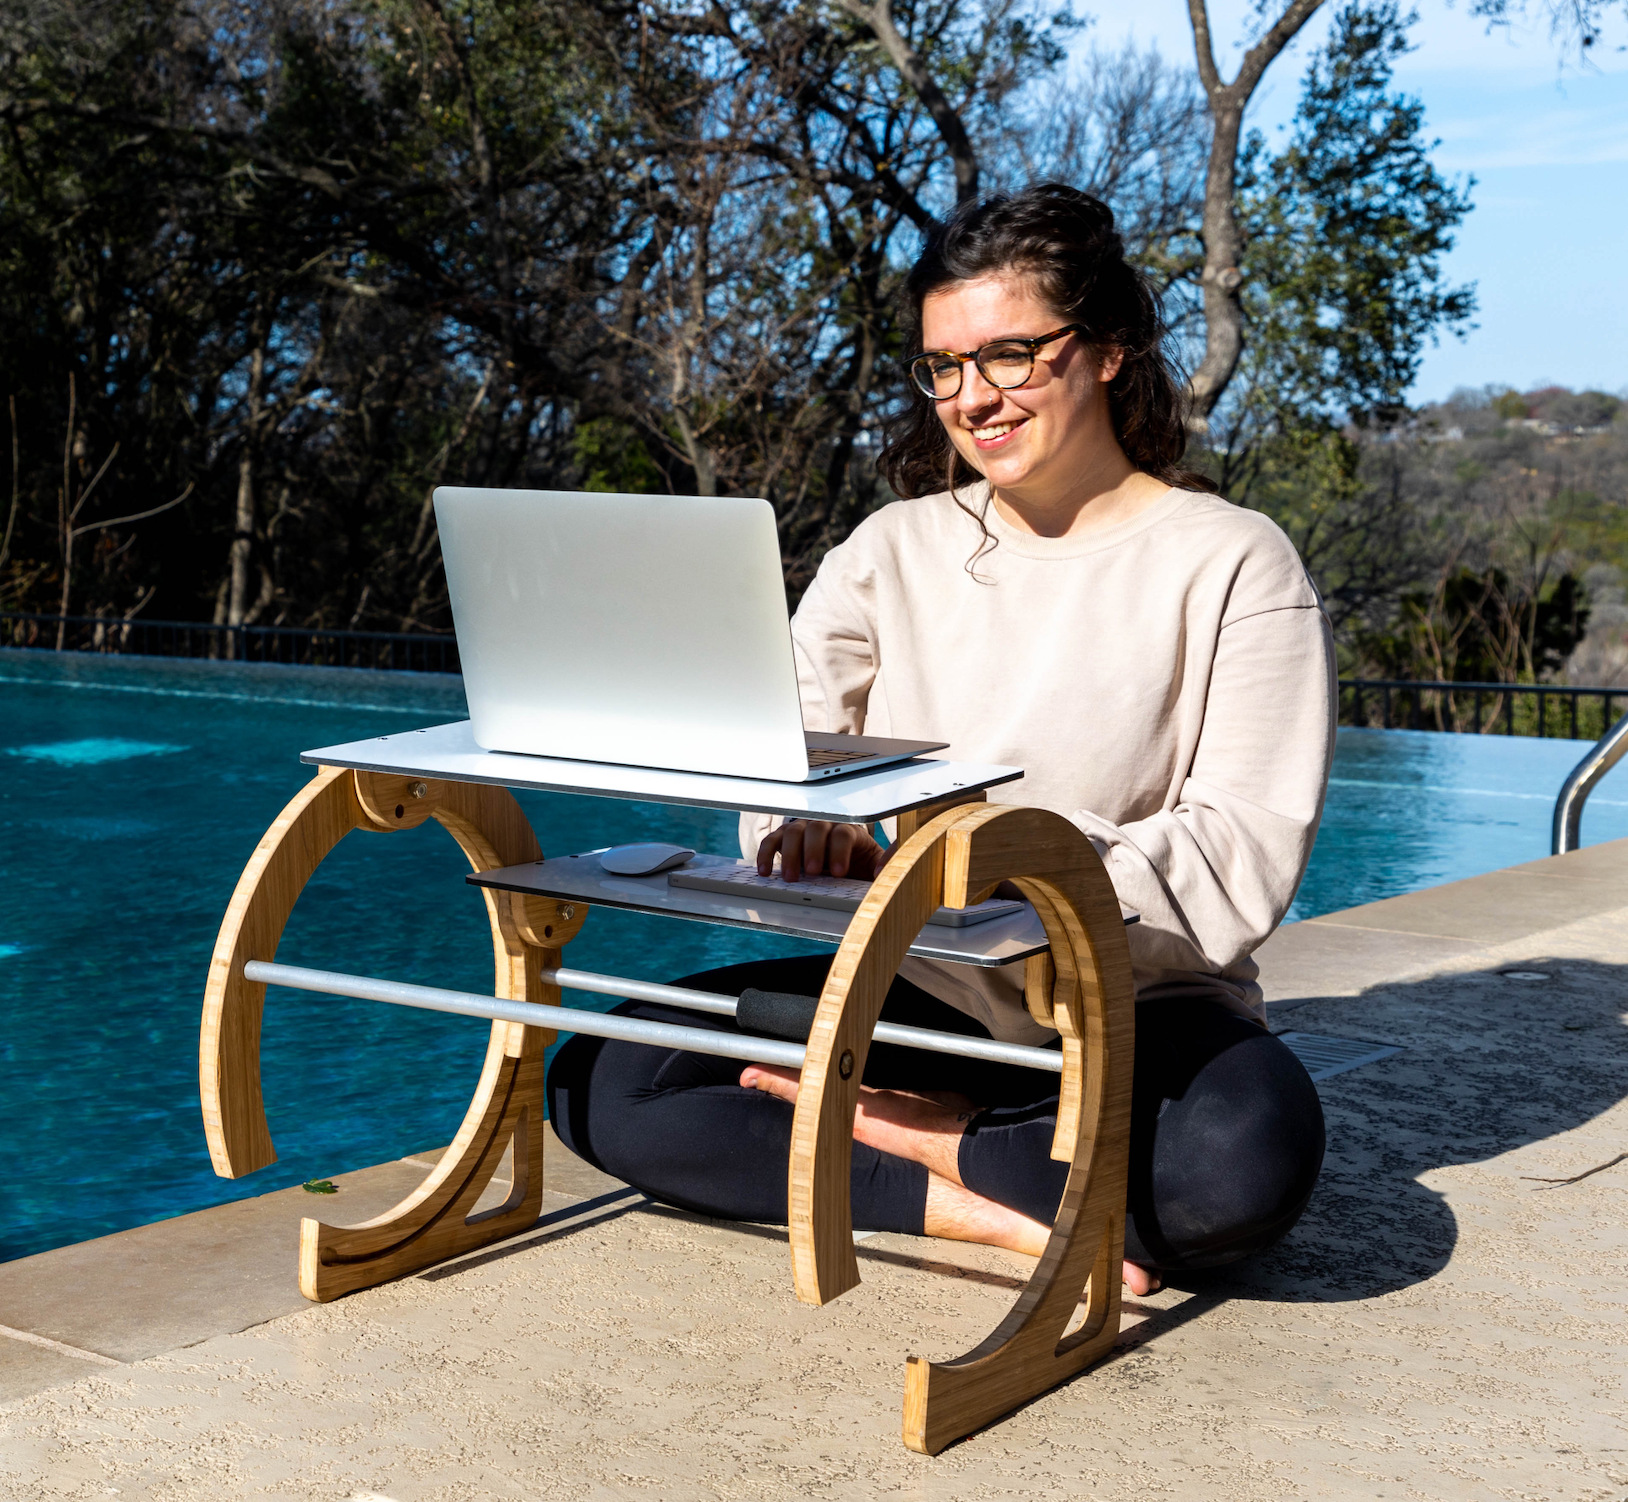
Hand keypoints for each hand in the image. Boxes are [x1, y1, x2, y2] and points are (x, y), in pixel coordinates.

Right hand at [756, 819, 891, 881]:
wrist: (845, 862)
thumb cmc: (859, 864)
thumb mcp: (876, 864)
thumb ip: (885, 865)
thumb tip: (885, 873)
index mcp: (849, 830)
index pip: (843, 833)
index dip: (840, 851)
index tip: (839, 872)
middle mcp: (824, 826)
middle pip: (816, 828)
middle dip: (813, 850)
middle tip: (812, 872)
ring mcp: (803, 830)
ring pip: (792, 832)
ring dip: (789, 854)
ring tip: (790, 878)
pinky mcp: (785, 840)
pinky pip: (772, 841)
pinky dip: (766, 854)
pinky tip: (765, 872)